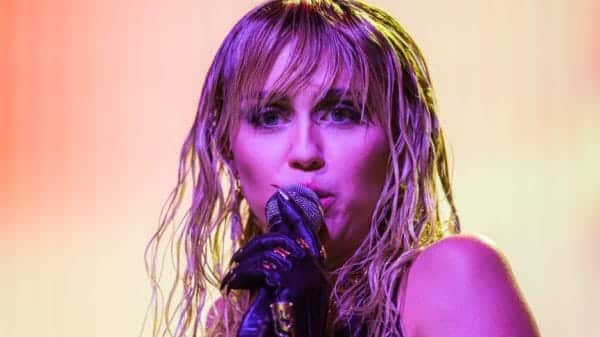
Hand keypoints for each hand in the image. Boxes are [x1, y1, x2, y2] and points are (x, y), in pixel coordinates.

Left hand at [221, 190, 329, 336]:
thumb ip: (282, 271)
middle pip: (287, 238)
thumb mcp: (284, 295)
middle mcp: (318, 273)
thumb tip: (268, 245)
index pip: (309, 234)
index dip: (295, 213)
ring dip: (247, 260)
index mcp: (319, 274)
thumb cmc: (281, 325)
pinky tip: (233, 286)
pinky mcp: (293, 286)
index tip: (282, 196)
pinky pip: (262, 267)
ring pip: (272, 250)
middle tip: (238, 257)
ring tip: (233, 274)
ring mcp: (308, 278)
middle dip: (259, 242)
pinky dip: (242, 274)